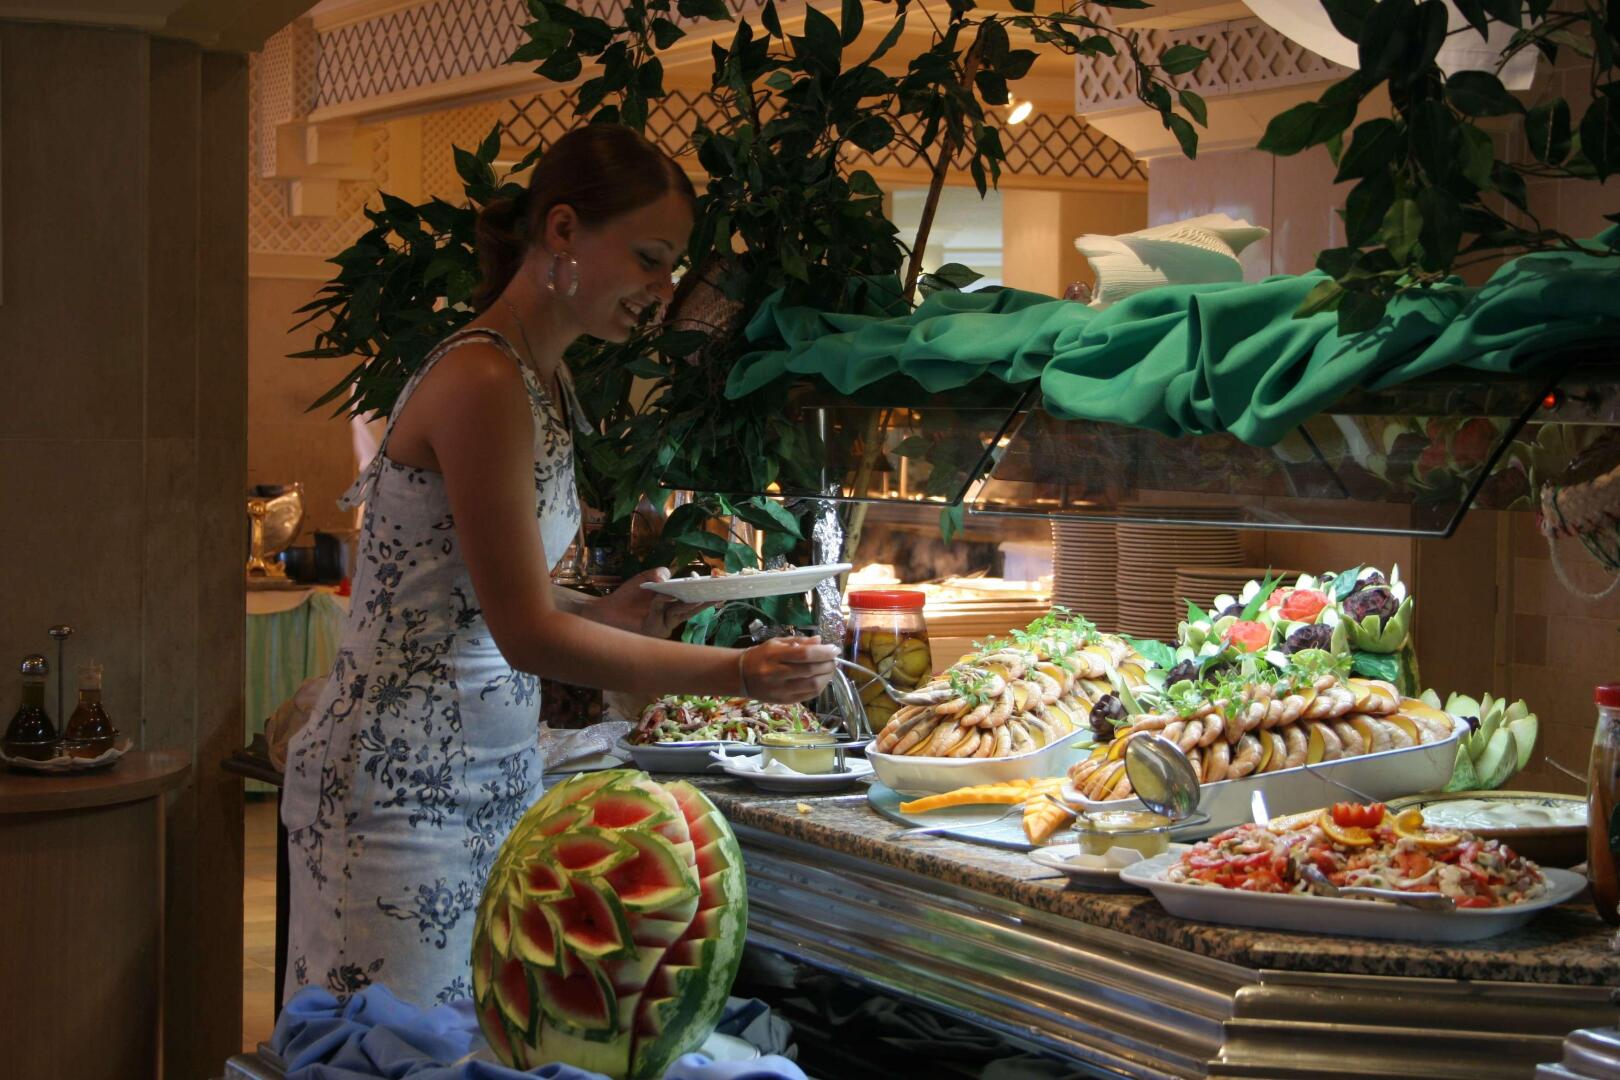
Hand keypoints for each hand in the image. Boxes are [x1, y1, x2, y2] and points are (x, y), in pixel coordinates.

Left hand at [592, 567, 712, 637]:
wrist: (606, 612)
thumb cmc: (627, 597)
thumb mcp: (645, 579)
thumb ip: (658, 573)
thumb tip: (668, 574)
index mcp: (673, 604)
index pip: (693, 599)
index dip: (705, 593)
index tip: (718, 585)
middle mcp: (671, 616)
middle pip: (692, 608)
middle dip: (705, 600)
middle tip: (719, 593)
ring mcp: (664, 624)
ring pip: (681, 613)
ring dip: (689, 604)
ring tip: (699, 595)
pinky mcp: (653, 629)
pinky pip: (660, 613)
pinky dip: (663, 602)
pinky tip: (665, 595)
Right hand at [739, 635, 839, 703]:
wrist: (739, 676)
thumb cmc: (760, 655)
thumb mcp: (776, 643)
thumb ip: (799, 642)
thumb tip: (820, 641)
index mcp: (775, 656)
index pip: (805, 654)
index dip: (824, 652)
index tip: (835, 649)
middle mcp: (777, 674)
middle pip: (811, 670)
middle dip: (828, 664)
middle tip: (834, 659)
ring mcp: (780, 690)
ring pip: (812, 686)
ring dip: (827, 677)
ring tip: (830, 669)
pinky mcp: (783, 701)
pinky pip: (808, 696)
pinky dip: (820, 687)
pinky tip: (821, 680)